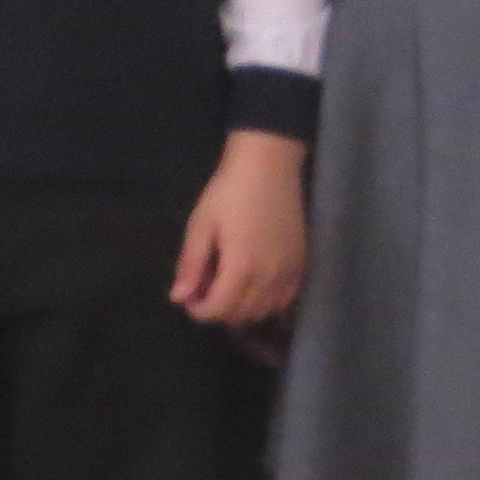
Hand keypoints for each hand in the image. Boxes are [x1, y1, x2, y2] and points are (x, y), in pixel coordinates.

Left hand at [172, 130, 306, 326]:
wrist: (268, 164)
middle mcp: (268, 277)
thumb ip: (190, 265)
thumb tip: (178, 298)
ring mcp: (289, 273)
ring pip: (263, 311)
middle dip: (217, 309)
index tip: (188, 297)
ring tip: (226, 285)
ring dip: (241, 308)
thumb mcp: (201, 225)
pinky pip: (284, 300)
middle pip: (240, 315)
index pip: (217, 310)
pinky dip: (265, 302)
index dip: (198, 310)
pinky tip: (252, 284)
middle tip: (204, 288)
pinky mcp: (301, 265)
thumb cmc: (228, 191)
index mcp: (240, 267)